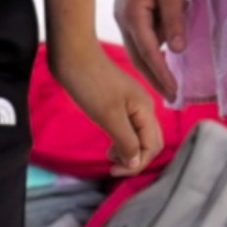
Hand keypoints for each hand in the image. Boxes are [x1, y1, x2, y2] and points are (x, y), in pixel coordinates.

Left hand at [52, 20, 168, 177]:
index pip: (152, 147)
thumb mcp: (109, 117)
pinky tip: (110, 143)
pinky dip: (123, 139)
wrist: (74, 56)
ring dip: (129, 150)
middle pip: (151, 142)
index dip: (136, 164)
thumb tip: (135, 162)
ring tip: (109, 156)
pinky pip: (130, 127)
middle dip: (135, 159)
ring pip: (140, 135)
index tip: (114, 170)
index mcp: (146, 110)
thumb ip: (126, 142)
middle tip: (113, 166)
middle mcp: (145, 107)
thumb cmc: (90, 85)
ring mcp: (134, 104)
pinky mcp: (121, 102)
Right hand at [112, 0, 190, 100]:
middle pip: (140, 58)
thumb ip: (174, 19)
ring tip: (177, 38)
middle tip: (171, 97)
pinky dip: (158, 38)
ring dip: (158, 53)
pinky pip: (144, 33)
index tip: (174, 93)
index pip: (149, 54)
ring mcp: (125, 17)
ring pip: (143, 46)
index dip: (162, 75)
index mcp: (133, 16)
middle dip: (155, 78)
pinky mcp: (129, 12)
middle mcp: (125, 20)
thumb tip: (177, 49)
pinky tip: (173, 21)